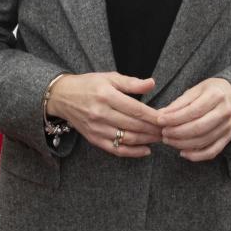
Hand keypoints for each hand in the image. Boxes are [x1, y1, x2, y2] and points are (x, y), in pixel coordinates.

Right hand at [46, 73, 163, 157]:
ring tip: (160, 138)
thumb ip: (131, 83)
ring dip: (146, 140)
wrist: (62, 97)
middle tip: (167, 130)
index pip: (136, 109)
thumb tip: (152, 83)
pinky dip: (132, 152)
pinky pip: (115, 149)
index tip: (167, 118)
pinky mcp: (93, 139)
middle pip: (133, 125)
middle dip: (153, 129)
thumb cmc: (88, 85)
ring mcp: (96, 128)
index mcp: (106, 95)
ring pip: (127, 138)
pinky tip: (146, 150)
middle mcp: (101, 113)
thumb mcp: (109, 78)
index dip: (154, 116)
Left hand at [157, 77, 230, 160]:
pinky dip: (197, 156)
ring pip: (203, 141)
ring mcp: (228, 126)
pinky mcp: (228, 137)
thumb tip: (161, 115)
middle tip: (164, 133)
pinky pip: (212, 151)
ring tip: (169, 140)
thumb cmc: (210, 91)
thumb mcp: (195, 90)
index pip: (193, 111)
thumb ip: (179, 103)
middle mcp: (225, 112)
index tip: (160, 120)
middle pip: (199, 128)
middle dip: (177, 132)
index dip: (174, 118)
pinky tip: (183, 153)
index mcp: (216, 95)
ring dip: (183, 144)